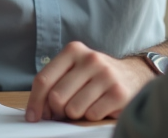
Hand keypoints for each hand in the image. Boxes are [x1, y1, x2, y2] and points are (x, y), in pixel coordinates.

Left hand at [25, 41, 155, 122]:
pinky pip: (91, 115)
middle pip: (56, 97)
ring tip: (87, 104)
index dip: (35, 102)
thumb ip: (54, 84)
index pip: (43, 79)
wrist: (134, 75)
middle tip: (67, 109)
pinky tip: (100, 106)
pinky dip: (92, 116)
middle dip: (58, 110)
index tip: (33, 117)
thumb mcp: (74, 70)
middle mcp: (90, 59)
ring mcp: (106, 75)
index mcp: (73, 50)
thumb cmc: (96, 77)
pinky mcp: (118, 93)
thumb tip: (36, 112)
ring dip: (77, 114)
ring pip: (73, 109)